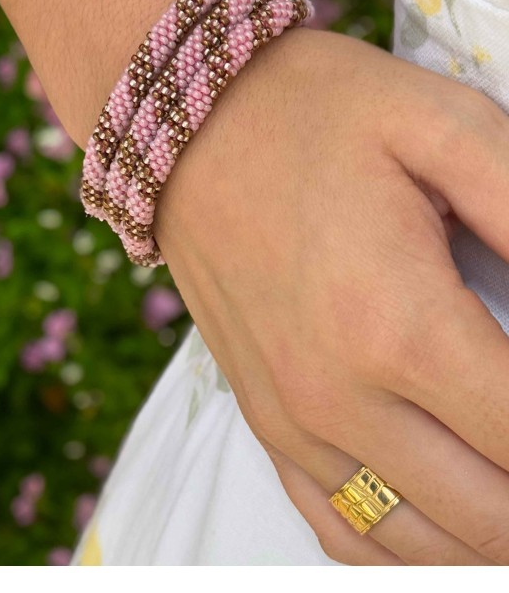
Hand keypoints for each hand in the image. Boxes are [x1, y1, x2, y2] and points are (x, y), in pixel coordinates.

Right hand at [153, 27, 508, 564]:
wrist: (186, 128)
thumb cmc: (311, 116)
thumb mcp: (445, 128)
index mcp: (399, 326)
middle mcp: (338, 398)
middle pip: (490, 516)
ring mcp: (290, 419)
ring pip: (418, 544)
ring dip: (488, 539)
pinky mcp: (262, 416)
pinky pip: (340, 530)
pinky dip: (404, 550)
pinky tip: (439, 524)